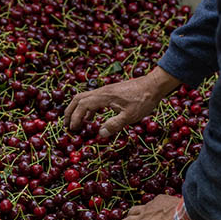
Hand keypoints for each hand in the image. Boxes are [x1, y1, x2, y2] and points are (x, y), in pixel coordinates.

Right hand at [64, 67, 181, 137]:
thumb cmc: (143, 100)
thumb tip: (100, 134)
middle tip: (67, 125)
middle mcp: (101, 91)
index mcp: (104, 96)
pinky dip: (87, 108)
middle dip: (70, 112)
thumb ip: (114, 124)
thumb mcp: (130, 116)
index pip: (82, 106)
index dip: (75, 118)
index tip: (73, 129)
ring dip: (78, 110)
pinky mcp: (110, 92)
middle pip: (78, 99)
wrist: (153, 85)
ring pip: (84, 98)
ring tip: (77, 123)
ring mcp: (105, 91)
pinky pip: (93, 99)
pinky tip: (92, 118)